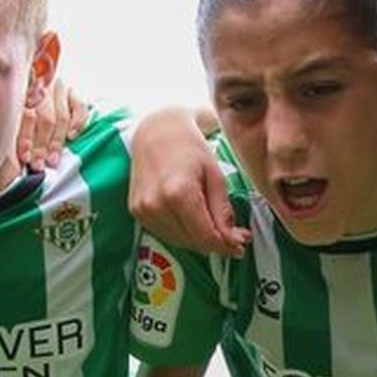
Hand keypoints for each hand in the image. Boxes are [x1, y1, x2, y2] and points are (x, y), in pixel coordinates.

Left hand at [16, 79, 87, 169]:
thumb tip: (9, 155)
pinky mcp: (74, 90)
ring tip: (53, 160)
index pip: (25, 116)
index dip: (25, 138)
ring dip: (57, 141)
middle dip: (41, 145)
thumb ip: (14, 125)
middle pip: (44, 118)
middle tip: (39, 165)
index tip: (25, 158)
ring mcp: (59, 86)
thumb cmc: (23, 96)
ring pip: (61, 117)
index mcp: (22, 89)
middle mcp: (41, 86)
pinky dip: (78, 123)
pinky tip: (71, 136)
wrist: (37, 76)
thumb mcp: (11, 107)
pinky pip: (80, 107)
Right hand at [130, 108, 249, 257]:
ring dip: (199, 239)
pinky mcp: (136, 211)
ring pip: (180, 242)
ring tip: (213, 224)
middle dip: (216, 242)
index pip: (206, 237)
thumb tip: (234, 241)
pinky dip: (182, 233)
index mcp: (178, 194)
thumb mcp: (215, 176)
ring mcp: (143, 209)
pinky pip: (165, 234)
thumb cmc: (189, 147)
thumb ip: (223, 212)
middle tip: (233, 235)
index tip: (241, 244)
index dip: (226, 245)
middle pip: (193, 242)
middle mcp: (156, 204)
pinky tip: (192, 220)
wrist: (156, 130)